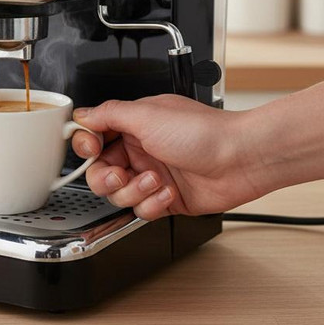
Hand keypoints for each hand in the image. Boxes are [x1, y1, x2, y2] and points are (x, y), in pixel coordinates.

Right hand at [72, 95, 265, 220]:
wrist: (241, 159)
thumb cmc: (203, 131)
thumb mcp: (146, 114)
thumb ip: (108, 114)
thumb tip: (82, 115)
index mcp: (133, 124)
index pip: (94, 137)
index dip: (87, 146)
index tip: (91, 150)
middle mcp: (140, 149)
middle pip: (100, 171)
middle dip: (105, 177)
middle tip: (117, 175)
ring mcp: (152, 175)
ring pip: (119, 194)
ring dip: (134, 190)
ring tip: (155, 180)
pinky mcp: (166, 199)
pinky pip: (142, 209)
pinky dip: (152, 203)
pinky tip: (168, 193)